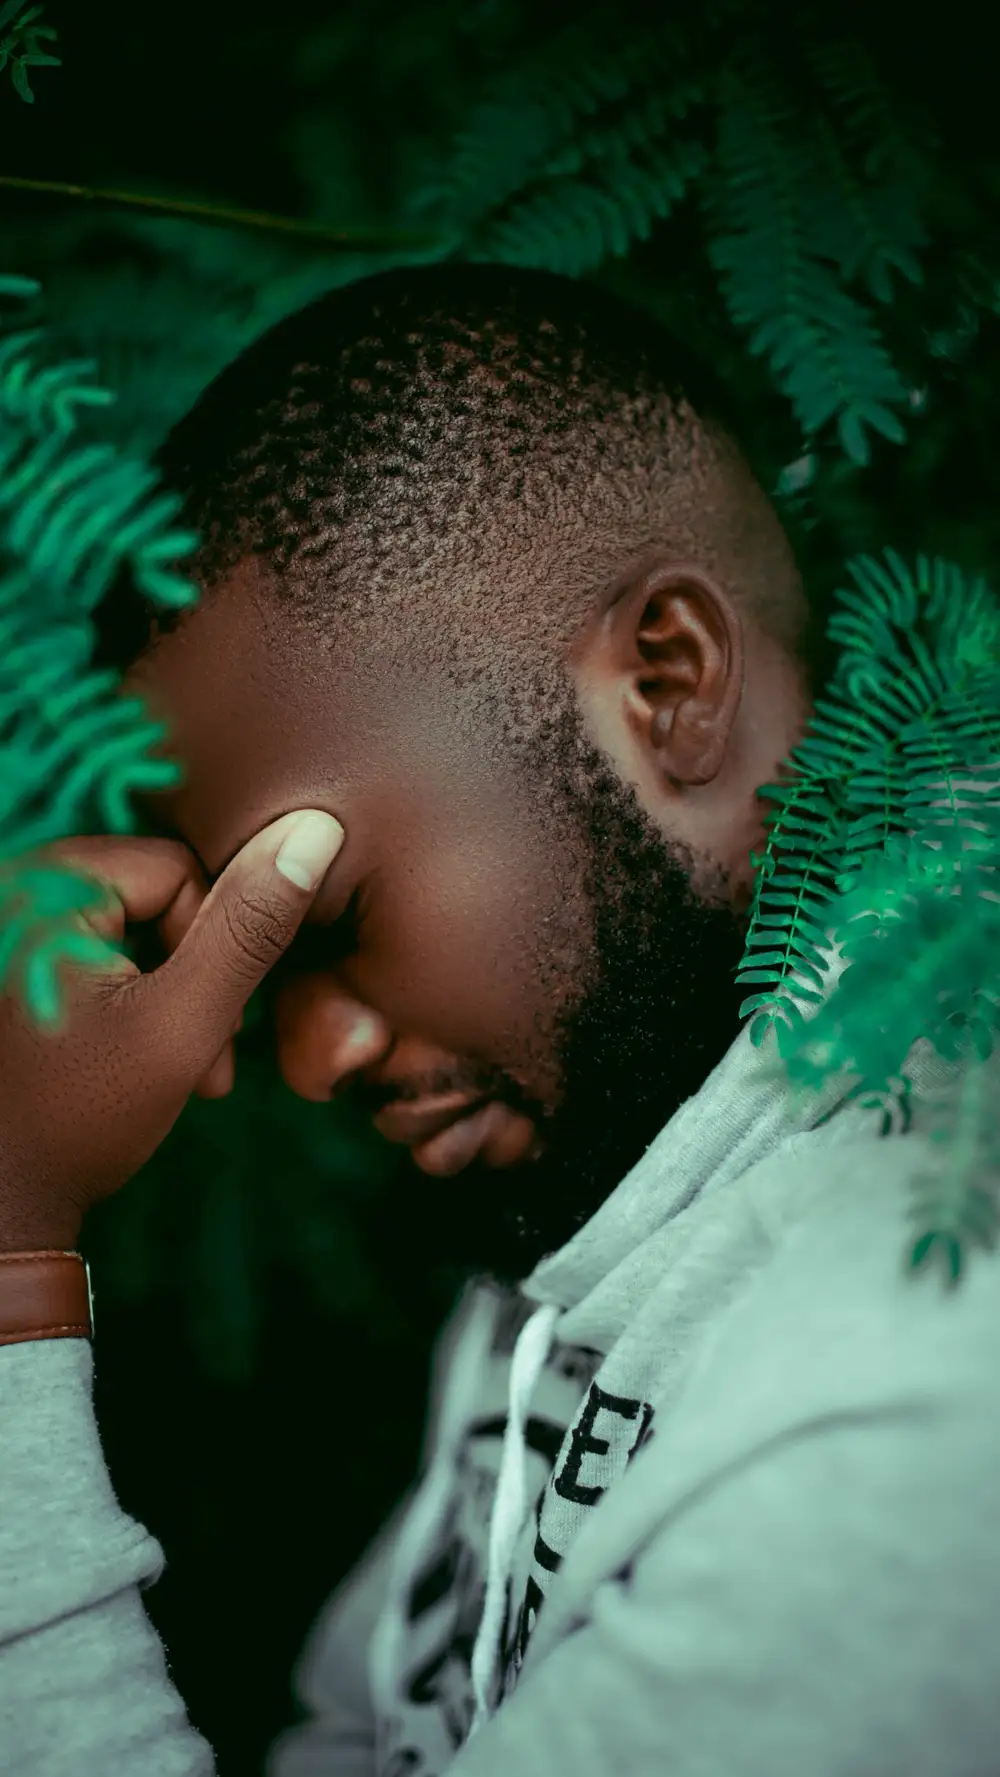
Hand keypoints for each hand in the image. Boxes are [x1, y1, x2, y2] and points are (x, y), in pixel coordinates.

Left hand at [0, 809, 344, 1252]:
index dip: (213, 946)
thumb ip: (248, 928)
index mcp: (39, 890)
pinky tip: (133, 1049)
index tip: (215, 1030)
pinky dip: (126, 990)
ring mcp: (6, 927)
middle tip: (203, 1053)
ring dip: (166, 985)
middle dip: (191, 970)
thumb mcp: (184, 1025)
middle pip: (151, 890)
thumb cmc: (83, 1121)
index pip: (174, 868)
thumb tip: (316, 828)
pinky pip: (92, 941)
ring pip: (129, 917)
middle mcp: (9, 890)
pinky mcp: (9, 959)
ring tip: (173, 1060)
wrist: (1, 1209)